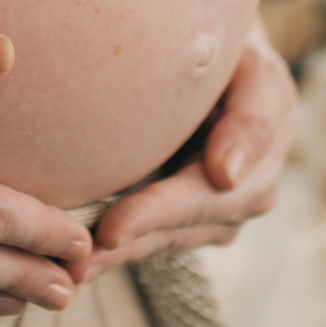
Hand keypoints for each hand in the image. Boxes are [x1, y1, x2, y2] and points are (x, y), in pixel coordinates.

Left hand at [76, 19, 296, 280]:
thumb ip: (247, 118)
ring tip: (64, 270)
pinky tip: (74, 260)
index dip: (157, 213)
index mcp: (262, 158)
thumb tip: (227, 175)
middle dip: (126, 246)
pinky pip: (150, 237)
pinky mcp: (190, 219)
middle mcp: (245, 198)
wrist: (231, 62)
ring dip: (114, 256)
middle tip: (75, 262)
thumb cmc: (237, 56)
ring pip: (160, 241)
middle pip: (178, 228)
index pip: (204, 195)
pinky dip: (114, 248)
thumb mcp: (254, 70)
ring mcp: (218, 215)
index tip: (113, 229)